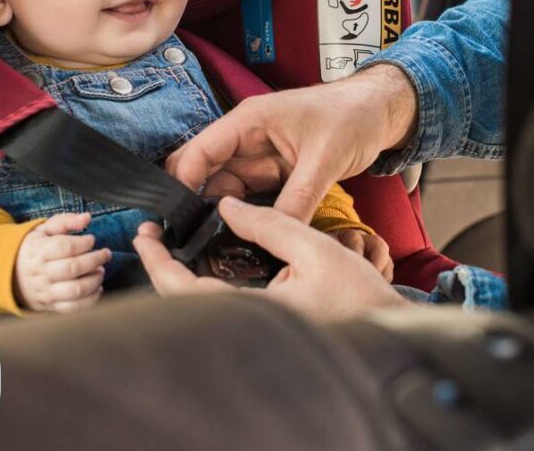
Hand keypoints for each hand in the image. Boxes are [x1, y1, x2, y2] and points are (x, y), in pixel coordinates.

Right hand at [13, 212, 111, 313]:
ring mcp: (46, 292)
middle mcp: (41, 273)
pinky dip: (91, 299)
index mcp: (38, 251)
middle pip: (73, 268)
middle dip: (95, 260)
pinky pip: (74, 308)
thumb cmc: (35, 249)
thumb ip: (66, 221)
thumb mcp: (44, 230)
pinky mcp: (51, 306)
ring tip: (100, 270)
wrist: (11, 275)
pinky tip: (97, 288)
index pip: (64, 247)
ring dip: (95, 280)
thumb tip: (87, 218)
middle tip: (105, 254)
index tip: (91, 239)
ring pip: (76, 290)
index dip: (83, 243)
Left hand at [133, 198, 409, 321]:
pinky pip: (222, 305)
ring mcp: (255, 328)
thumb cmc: (359, 294)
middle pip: (185, 301)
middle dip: (163, 267)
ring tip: (174, 241)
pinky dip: (206, 281)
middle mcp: (249, 325)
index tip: (145, 235)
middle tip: (152, 235)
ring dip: (182, 274)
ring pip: (202, 303)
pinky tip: (208, 259)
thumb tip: (228, 206)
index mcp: (255, 311)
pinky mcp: (265, 325)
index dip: (159, 262)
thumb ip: (269, 224)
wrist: (388, 326)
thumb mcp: (316, 248)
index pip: (186, 290)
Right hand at [167, 64, 418, 220]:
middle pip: (204, 173)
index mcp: (250, 121)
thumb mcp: (325, 159)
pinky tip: (243, 237)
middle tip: (194, 241)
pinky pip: (249, 196)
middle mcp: (247, 138)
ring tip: (216, 246)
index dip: (183, 184)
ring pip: (224, 189)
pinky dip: (244, 215)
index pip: (200, 152)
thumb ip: (298, 198)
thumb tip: (275, 234)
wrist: (380, 111)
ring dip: (220, 214)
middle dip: (195, 204)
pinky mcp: (273, 171)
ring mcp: (259, 156)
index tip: (178, 221)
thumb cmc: (353, 117)